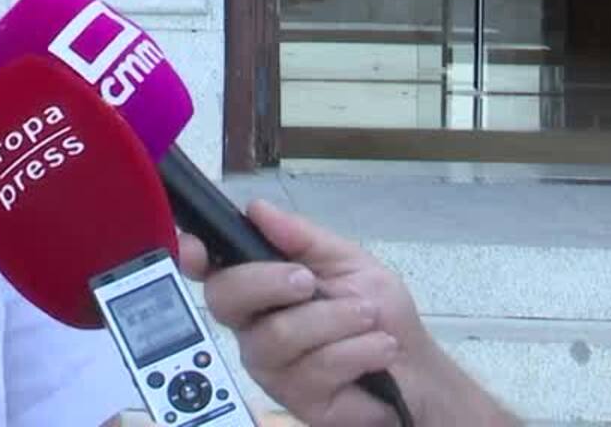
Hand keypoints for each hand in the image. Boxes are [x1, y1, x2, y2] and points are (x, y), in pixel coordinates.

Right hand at [177, 200, 512, 426]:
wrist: (417, 370)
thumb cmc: (378, 313)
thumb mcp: (347, 262)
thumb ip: (302, 237)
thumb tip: (257, 209)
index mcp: (258, 286)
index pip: (209, 270)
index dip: (192, 256)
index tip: (197, 248)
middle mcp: (252, 325)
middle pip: (224, 299)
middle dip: (268, 283)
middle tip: (311, 282)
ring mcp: (270, 366)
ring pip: (277, 335)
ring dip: (335, 320)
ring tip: (370, 319)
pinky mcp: (294, 400)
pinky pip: (315, 369)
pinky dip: (357, 351)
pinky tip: (377, 349)